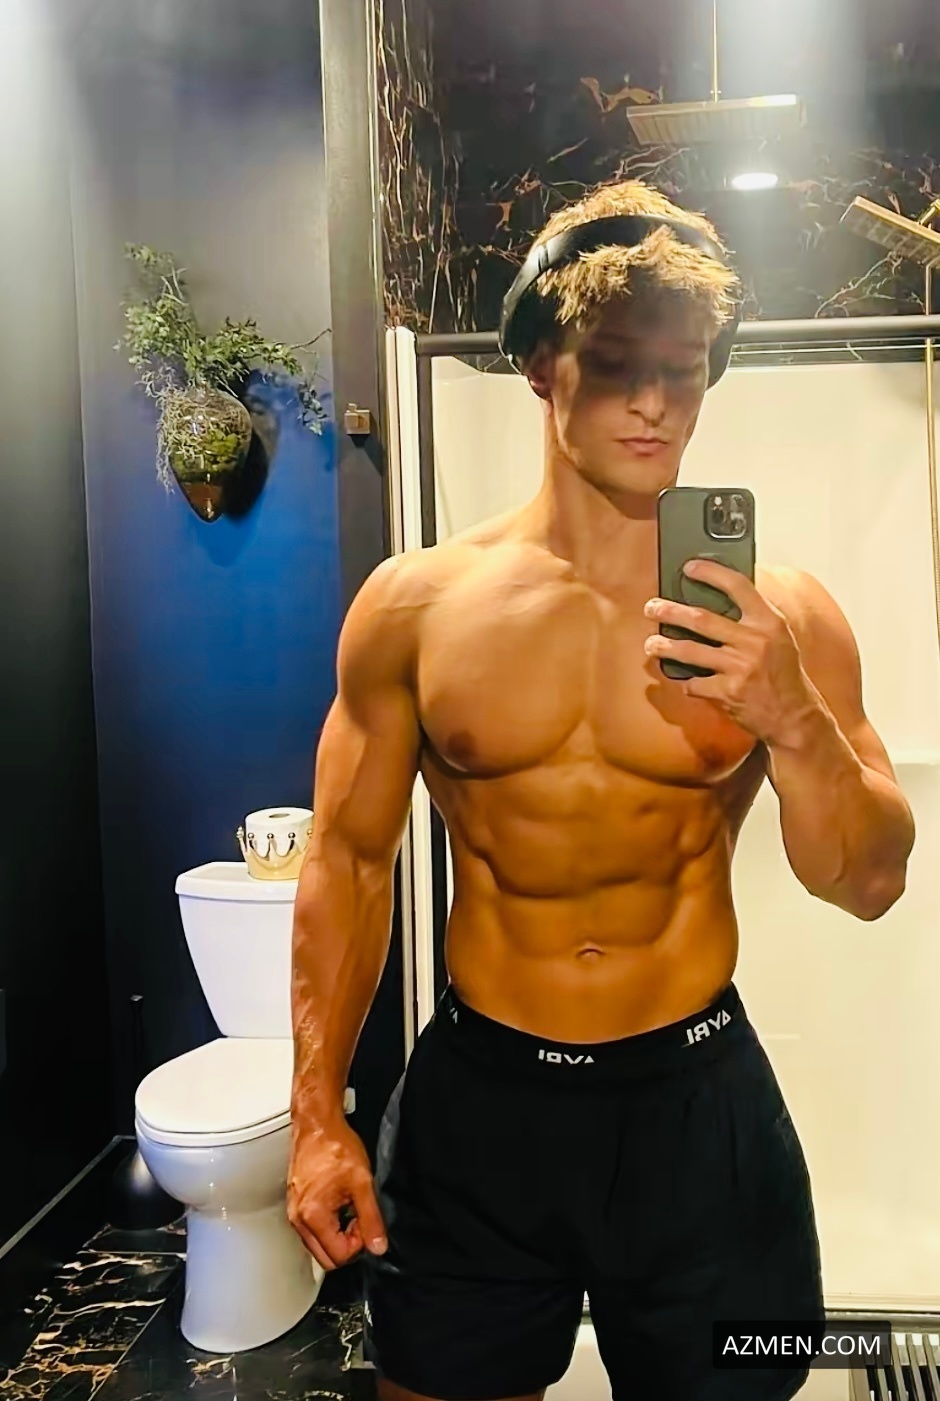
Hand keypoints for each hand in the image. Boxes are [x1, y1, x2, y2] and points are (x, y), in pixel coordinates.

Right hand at [288, 1115, 387, 1270]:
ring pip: (319, 1245)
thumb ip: (371, 1218)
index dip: (359, 1243)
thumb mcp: (362, 1183)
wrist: (317, 1124)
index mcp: (312, 1216)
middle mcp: (298, 1219)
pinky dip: (328, 1224)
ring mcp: (294, 1212)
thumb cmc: (335, 1146)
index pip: (339, 1256)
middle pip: (326, 1257)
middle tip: (358, 1217)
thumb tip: (378, 1247)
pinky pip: (312, 1230)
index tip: (365, 1220)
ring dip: (337, 1234)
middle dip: (347, 1244)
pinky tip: (338, 1202)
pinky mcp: (295, 1205)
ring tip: (349, 1206)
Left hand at [643, 559, 817, 744]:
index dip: (711, 573)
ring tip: (651, 644)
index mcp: (769, 622)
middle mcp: (755, 641)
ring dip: (665, 646)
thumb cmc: (783, 674)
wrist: (794, 716)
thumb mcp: (778, 638)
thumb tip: (718, 596)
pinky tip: (683, 680)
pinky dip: (686, 682)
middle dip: (670, 612)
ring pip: (690, 651)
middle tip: (652, 608)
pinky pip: (694, 683)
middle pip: (701, 618)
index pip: (738, 586)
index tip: (689, 568)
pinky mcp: (728, 692)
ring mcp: (740, 667)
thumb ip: (754, 618)